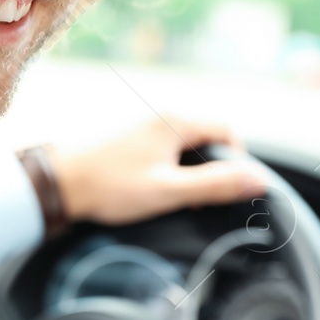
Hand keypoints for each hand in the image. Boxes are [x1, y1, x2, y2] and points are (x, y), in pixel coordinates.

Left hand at [51, 117, 271, 226]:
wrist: (60, 184)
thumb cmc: (111, 186)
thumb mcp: (169, 191)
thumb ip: (214, 185)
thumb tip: (258, 180)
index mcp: (176, 122)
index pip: (227, 132)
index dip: (238, 161)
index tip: (232, 190)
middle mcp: (163, 118)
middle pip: (208, 139)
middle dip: (213, 170)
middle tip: (204, 200)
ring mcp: (146, 129)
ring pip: (187, 149)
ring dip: (192, 173)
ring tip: (180, 200)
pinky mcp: (133, 143)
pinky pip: (167, 153)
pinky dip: (173, 172)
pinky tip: (158, 193)